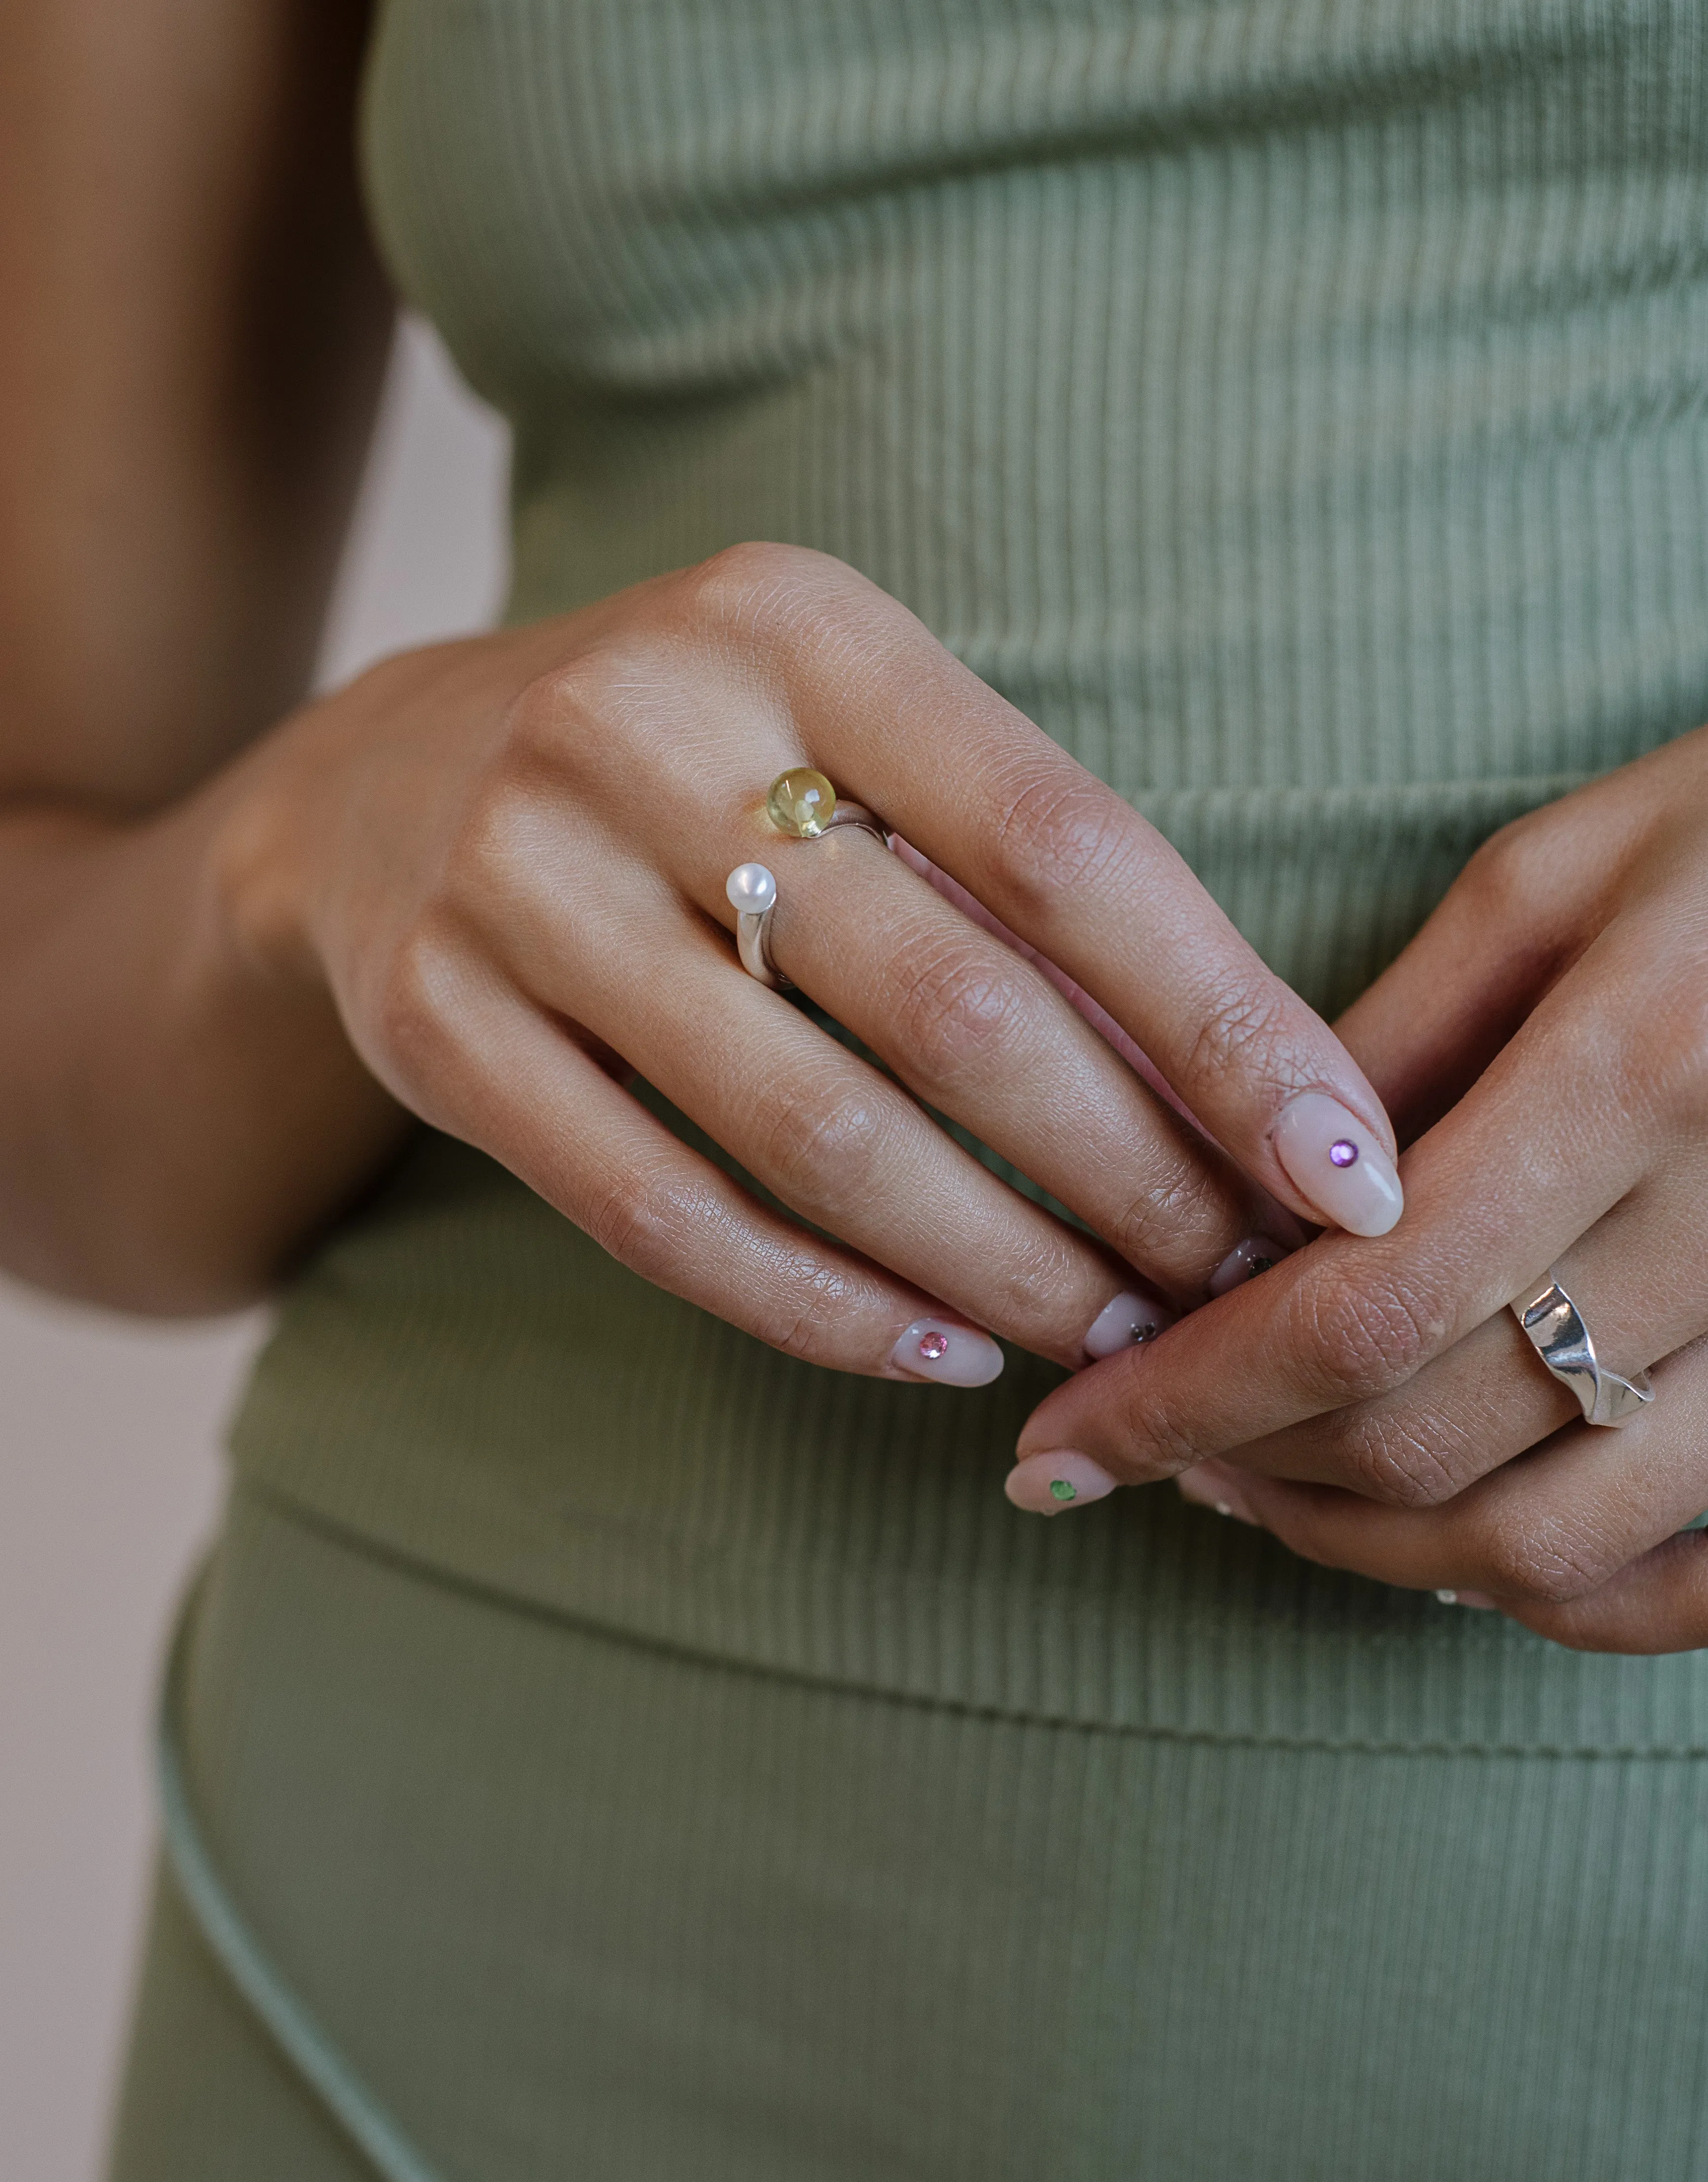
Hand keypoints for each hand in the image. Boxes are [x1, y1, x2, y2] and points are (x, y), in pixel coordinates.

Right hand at [217, 542, 1399, 1383]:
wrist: (383, 784)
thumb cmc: (702, 770)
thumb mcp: (854, 737)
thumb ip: (1020, 879)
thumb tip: (1252, 1097)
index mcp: (797, 625)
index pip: (1065, 848)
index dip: (1226, 1025)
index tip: (1346, 1168)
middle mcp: (641, 726)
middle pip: (952, 1008)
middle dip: (1130, 1178)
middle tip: (1235, 1282)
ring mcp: (517, 879)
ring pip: (811, 1134)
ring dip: (997, 1265)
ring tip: (1110, 1336)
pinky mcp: (434, 1024)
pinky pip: (660, 1215)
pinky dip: (820, 1308)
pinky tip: (939, 1354)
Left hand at [1004, 727, 1707, 1652]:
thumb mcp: (1564, 874)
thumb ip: (1390, 1043)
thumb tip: (1235, 1195)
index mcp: (1647, 1068)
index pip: (1360, 1309)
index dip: (1185, 1398)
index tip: (1061, 1437)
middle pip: (1436, 1439)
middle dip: (1246, 1471)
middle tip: (1135, 1448)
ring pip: (1552, 1540)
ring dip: (1371, 1547)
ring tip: (1257, 1492)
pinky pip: (1690, 1577)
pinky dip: (1556, 1597)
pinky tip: (1445, 1547)